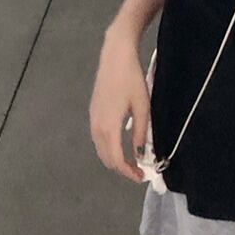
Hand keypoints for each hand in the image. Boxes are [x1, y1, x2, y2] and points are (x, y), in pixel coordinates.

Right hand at [89, 31, 149, 183]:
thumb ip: (140, 132)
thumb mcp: (142, 106)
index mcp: (109, 127)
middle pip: (106, 158)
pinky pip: (99, 139)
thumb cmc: (131, 80)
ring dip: (114, 159)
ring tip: (132, 160)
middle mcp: (96, 127)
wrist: (115, 58)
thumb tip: (140, 154)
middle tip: (139, 171)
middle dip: (122, 168)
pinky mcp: (93, 113)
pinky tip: (122, 144)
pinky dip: (109, 148)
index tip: (141, 177)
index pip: (116, 160)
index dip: (128, 172)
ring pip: (101, 149)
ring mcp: (92, 120)